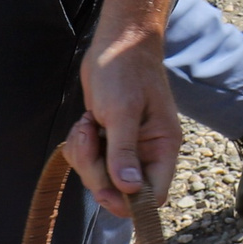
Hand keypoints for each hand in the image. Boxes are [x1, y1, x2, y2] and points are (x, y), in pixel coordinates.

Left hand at [66, 19, 179, 220]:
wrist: (116, 41)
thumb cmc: (124, 70)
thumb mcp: (122, 111)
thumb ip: (124, 152)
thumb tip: (129, 190)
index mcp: (162, 147)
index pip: (153, 195)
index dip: (129, 202)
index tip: (103, 190)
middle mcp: (146, 152)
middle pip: (119, 190)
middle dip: (96, 169)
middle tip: (90, 135)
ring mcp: (125, 147)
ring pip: (100, 176)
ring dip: (85, 154)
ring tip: (87, 122)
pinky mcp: (107, 140)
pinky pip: (89, 161)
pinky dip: (79, 146)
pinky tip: (85, 121)